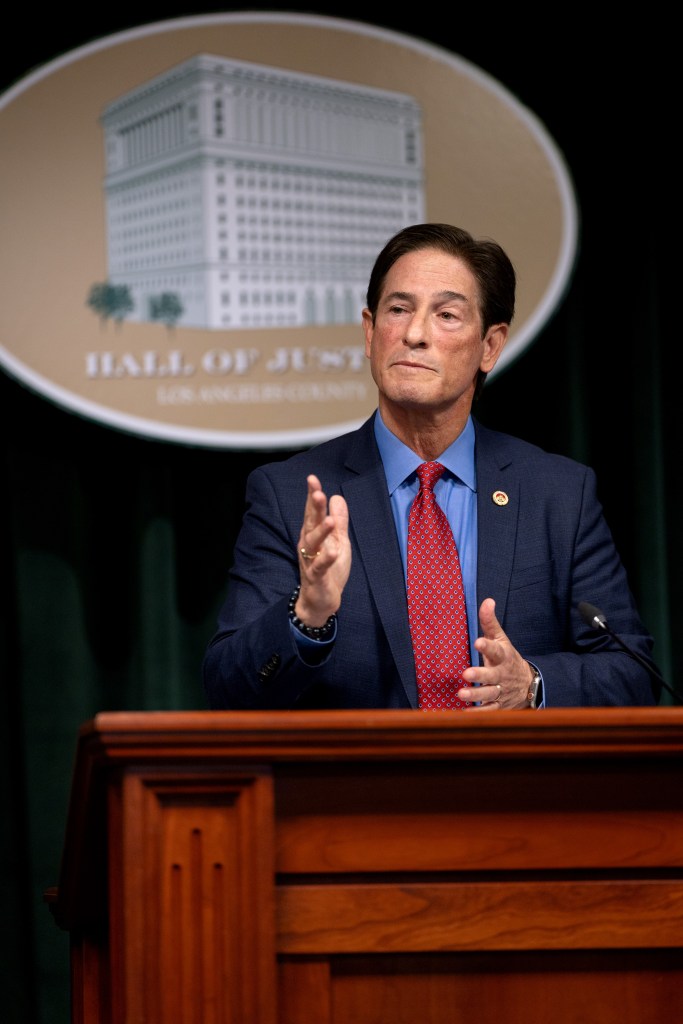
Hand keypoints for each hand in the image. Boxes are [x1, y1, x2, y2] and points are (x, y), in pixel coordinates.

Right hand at [296, 475, 350, 625]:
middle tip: (318, 493)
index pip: (312, 512)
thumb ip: (339, 521)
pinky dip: (327, 559)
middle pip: (310, 523)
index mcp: (313, 535)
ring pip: (313, 544)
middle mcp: (308, 545)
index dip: (312, 496)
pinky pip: (320, 567)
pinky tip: (334, 551)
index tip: (312, 479)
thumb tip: (337, 497)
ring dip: (321, 532)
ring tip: (330, 520)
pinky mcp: (317, 577)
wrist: (320, 600)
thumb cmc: (329, 570)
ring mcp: (311, 561)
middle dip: (313, 508)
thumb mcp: (338, 542)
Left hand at [458, 597, 533, 709]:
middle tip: (467, 673)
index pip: (496, 649)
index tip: (478, 641)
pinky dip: (478, 712)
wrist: (528, 684)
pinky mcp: (499, 705)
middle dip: (480, 674)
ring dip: (475, 694)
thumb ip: (490, 622)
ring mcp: (501, 691)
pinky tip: (465, 711)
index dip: (487, 646)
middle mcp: (502, 674)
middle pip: (492, 675)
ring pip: (489, 694)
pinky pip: (489, 710)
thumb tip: (487, 600)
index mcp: (503, 656)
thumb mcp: (501, 639)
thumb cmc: (507, 658)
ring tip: (461, 694)